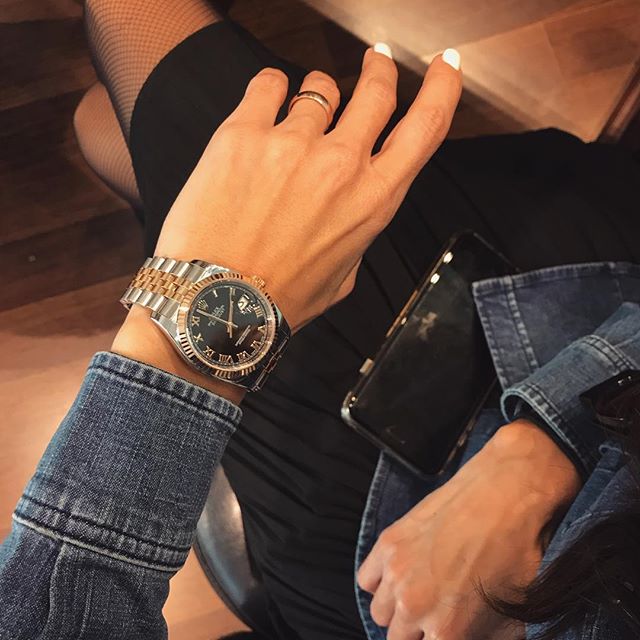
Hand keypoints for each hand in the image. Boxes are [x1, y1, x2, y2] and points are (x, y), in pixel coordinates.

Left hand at [154, 46, 461, 331]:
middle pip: (377, 92)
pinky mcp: (243, 134)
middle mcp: (340, 165)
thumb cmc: (280, 297)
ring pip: (320, 88)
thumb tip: (349, 208)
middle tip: (378, 60)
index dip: (443, 88)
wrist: (218, 304)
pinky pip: (268, 84)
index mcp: (373, 201)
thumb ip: (356, 232)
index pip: (426, 127)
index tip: (446, 66)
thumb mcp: (343, 275)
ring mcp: (292, 145)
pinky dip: (272, 87)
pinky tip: (267, 100)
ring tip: (301, 109)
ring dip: (317, 93)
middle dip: (382, 69)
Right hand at [357, 420, 581, 639]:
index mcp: (447, 633)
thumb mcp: (513, 618)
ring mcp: (396, 572)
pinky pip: (366, 580)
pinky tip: (401, 574)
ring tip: (419, 593)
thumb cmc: (517, 556)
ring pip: (379, 613)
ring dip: (396, 609)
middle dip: (416, 633)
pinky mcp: (388, 543)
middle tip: (435, 616)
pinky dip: (379, 582)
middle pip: (397, 639)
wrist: (505, 496)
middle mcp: (414, 607)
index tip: (440, 632)